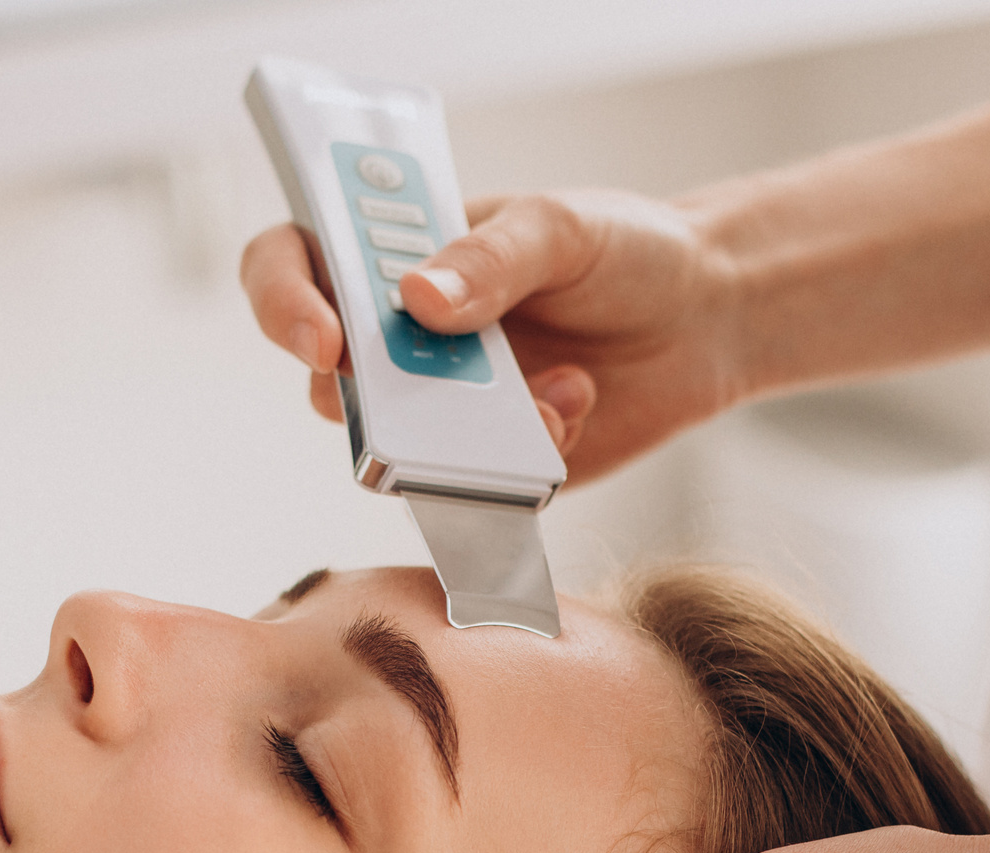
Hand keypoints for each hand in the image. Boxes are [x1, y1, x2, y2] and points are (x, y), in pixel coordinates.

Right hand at [237, 188, 745, 483]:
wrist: (707, 319)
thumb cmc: (626, 250)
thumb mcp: (561, 227)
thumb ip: (491, 258)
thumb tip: (418, 299)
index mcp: (393, 255)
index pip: (291, 266)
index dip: (282, 303)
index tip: (325, 339)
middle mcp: (399, 337)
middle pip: (331, 381)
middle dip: (381, 395)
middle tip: (445, 385)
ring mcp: (439, 408)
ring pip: (399, 451)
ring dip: (463, 432)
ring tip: (551, 391)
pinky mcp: (487, 467)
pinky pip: (472, 489)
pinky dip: (523, 456)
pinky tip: (576, 402)